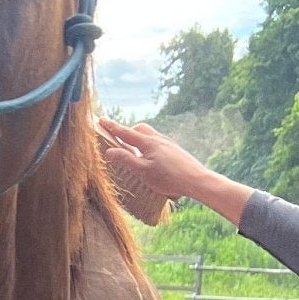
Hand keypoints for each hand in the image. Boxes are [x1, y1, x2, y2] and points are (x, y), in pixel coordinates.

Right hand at [96, 118, 252, 226]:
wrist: (197, 180)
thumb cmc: (169, 178)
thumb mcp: (143, 171)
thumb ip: (126, 160)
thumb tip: (109, 151)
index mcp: (148, 143)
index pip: (126, 132)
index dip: (112, 127)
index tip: (101, 120)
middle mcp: (158, 139)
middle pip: (140, 129)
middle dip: (128, 132)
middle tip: (120, 141)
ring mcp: (168, 144)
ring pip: (150, 135)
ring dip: (139, 140)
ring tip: (135, 153)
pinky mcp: (175, 150)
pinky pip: (158, 142)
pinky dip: (149, 146)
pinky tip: (152, 159)